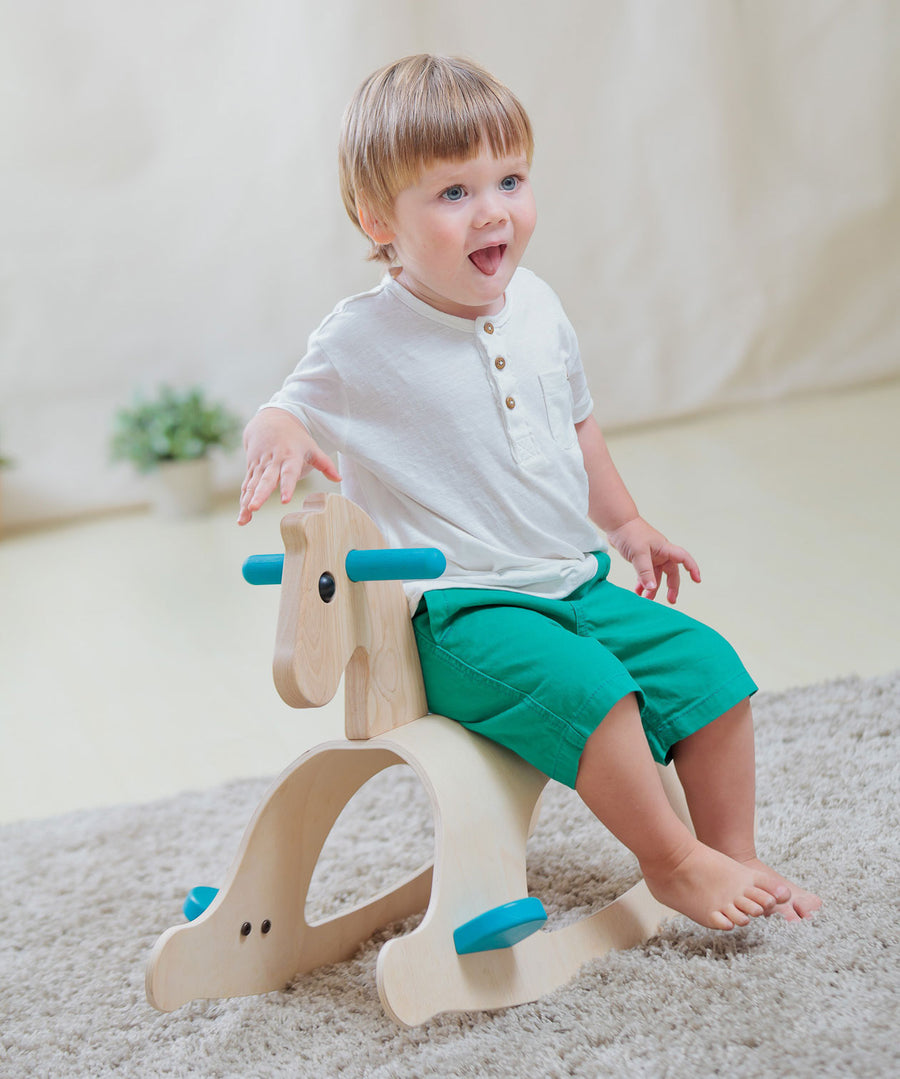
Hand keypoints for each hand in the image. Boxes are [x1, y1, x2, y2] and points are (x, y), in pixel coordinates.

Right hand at [237, 409, 340, 524]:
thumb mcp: (311, 447)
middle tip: (254, 507)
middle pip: (265, 480)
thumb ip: (325, 464)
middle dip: (260, 494)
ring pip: (252, 485)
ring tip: (244, 519)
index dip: (287, 486)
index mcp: (289, 456)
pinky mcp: (251, 469)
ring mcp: (260, 465)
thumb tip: (338, 478)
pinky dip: (243, 500)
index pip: (288, 473)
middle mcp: (272, 462)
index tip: (285, 500)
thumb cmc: (295, 438)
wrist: (269, 421)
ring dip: (248, 502)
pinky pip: (247, 486)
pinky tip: (243, 517)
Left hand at [606, 516, 700, 603]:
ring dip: (653, 588)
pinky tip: (637, 592)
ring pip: (656, 576)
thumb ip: (645, 572)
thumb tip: (652, 588)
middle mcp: (660, 553)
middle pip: (671, 572)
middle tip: (670, 600)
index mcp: (665, 549)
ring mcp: (651, 556)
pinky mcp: (640, 558)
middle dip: (672, 587)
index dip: (692, 568)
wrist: (616, 523)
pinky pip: (645, 574)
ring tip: (647, 600)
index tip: (697, 581)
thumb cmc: (630, 533)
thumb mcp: (638, 553)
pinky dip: (642, 583)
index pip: (684, 558)